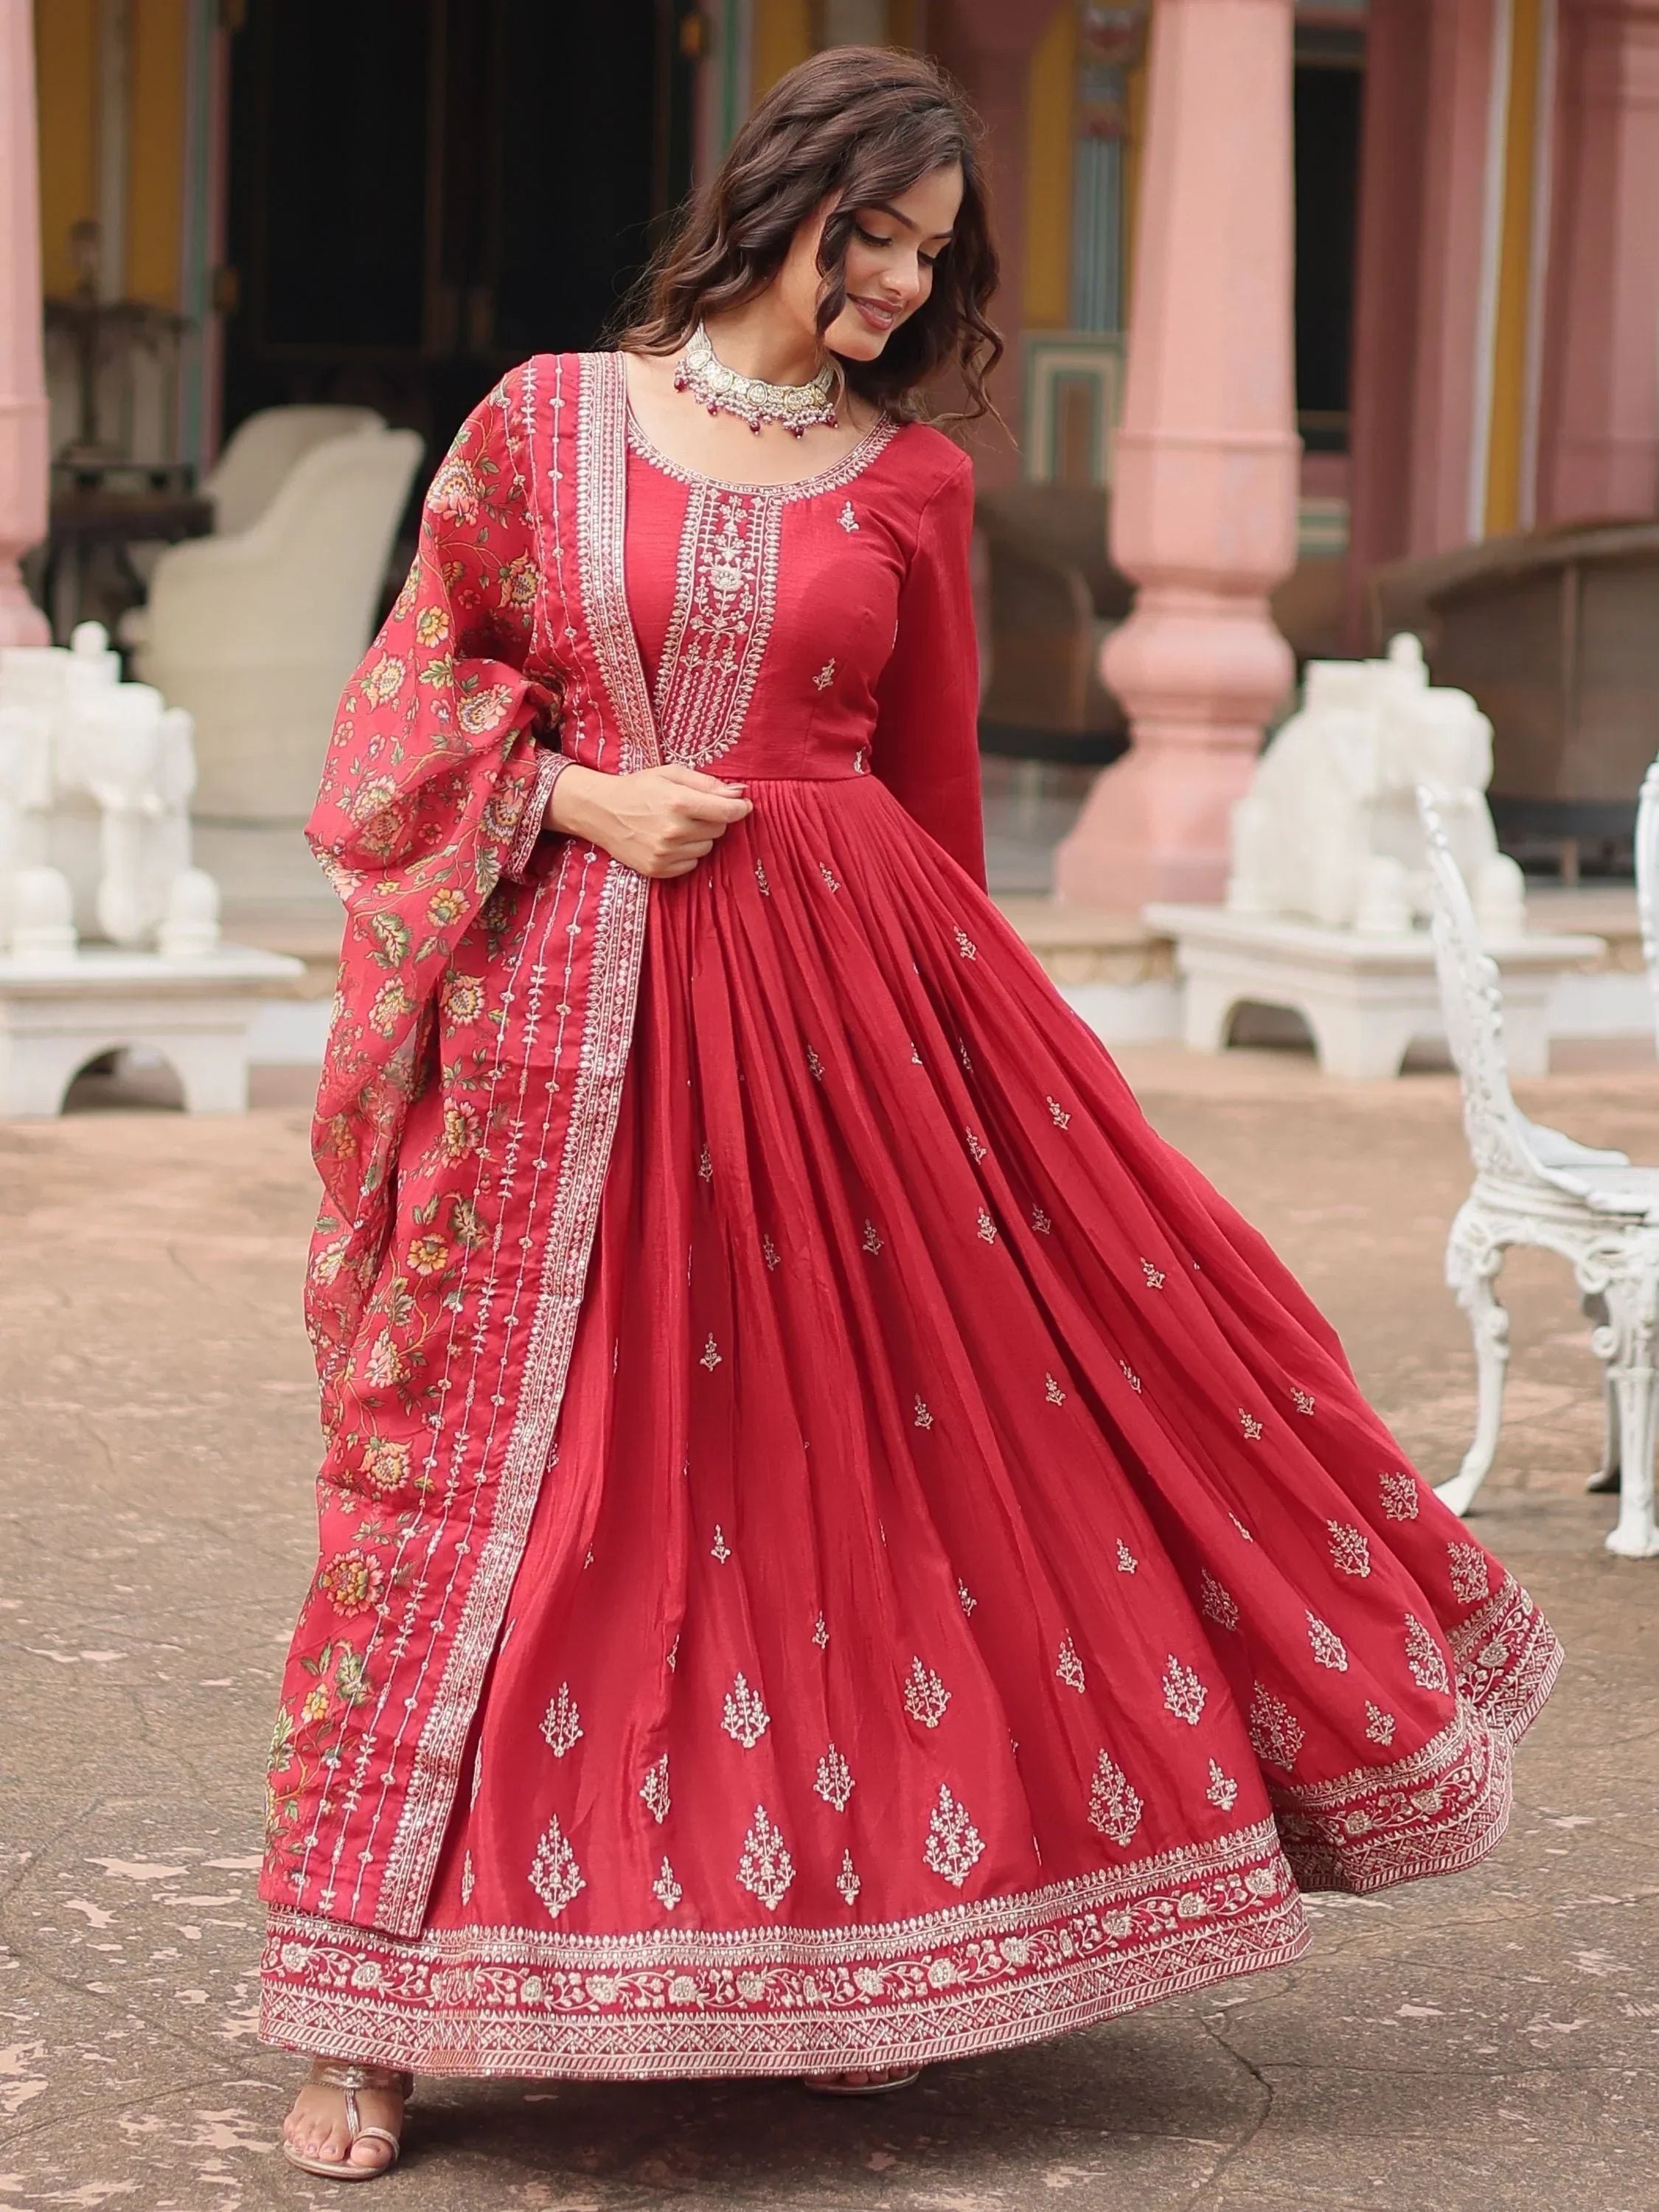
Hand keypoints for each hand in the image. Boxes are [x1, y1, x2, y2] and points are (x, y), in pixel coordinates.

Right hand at [548, 762, 752, 879]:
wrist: (600, 811)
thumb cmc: (638, 788)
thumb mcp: (671, 774)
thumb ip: (707, 783)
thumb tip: (739, 793)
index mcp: (679, 802)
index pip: (727, 812)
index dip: (739, 808)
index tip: (743, 806)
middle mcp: (674, 831)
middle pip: (719, 830)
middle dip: (712, 819)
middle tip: (690, 810)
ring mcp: (665, 854)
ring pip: (707, 848)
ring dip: (699, 837)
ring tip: (676, 825)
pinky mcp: (658, 869)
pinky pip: (691, 863)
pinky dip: (686, 853)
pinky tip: (668, 840)